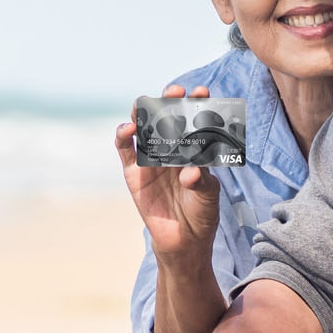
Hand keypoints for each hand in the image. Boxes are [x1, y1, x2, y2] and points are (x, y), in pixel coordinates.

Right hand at [120, 85, 220, 260]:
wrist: (184, 241)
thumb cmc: (202, 214)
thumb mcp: (209, 197)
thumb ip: (202, 182)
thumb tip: (190, 172)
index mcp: (194, 148)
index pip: (194, 120)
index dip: (197, 104)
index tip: (202, 92)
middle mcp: (171, 148)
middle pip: (167, 116)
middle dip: (170, 101)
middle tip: (176, 91)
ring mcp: (151, 158)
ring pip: (143, 126)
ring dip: (143, 111)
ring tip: (147, 103)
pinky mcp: (134, 172)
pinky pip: (125, 149)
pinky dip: (124, 136)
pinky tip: (128, 128)